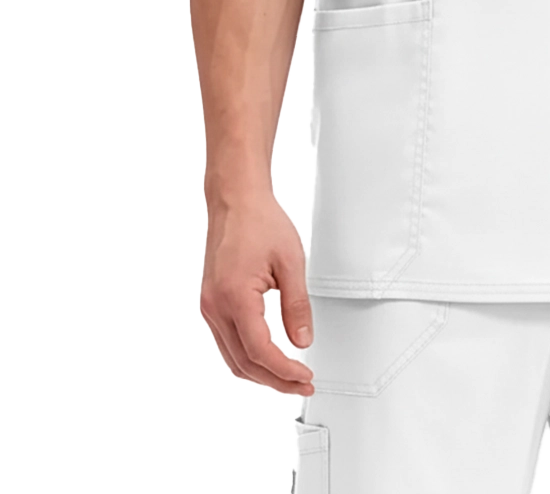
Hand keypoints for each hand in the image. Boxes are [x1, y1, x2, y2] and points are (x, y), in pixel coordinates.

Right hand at [199, 191, 315, 395]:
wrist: (235, 200)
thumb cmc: (260, 221)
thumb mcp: (290, 262)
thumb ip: (297, 305)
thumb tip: (303, 341)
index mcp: (234, 297)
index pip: (260, 351)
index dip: (284, 370)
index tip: (305, 376)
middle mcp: (215, 306)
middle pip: (243, 363)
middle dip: (275, 380)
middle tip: (302, 384)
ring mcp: (209, 306)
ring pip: (232, 358)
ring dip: (260, 373)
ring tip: (288, 377)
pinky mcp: (211, 303)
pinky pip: (226, 342)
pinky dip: (246, 357)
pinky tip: (266, 358)